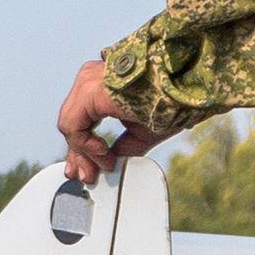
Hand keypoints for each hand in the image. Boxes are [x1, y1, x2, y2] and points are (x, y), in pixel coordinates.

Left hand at [56, 58, 159, 183]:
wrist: (185, 87)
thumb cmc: (171, 102)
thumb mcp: (142, 130)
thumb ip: (122, 145)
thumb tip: (110, 162)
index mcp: (102, 83)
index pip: (80, 118)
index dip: (81, 146)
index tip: (88, 168)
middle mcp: (91, 78)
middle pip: (72, 122)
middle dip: (79, 154)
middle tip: (87, 176)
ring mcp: (88, 82)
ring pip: (69, 125)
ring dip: (84, 153)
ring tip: (103, 166)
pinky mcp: (88, 91)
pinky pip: (74, 126)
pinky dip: (86, 144)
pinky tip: (103, 152)